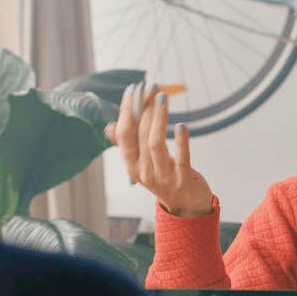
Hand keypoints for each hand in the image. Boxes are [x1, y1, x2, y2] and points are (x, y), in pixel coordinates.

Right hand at [104, 83, 212, 215]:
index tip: (132, 90)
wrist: (187, 209)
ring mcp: (163, 177)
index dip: (126, 111)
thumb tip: (109, 127)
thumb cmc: (165, 180)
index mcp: (132, 165)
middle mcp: (143, 172)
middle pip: (140, 134)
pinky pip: (181, 158)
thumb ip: (128, 146)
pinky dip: (181, 141)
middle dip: (144, 108)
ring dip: (158, 118)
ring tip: (162, 97)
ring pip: (155, 143)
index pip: (124, 135)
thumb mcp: (142, 165)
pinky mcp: (183, 180)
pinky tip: (182, 126)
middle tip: (151, 86)